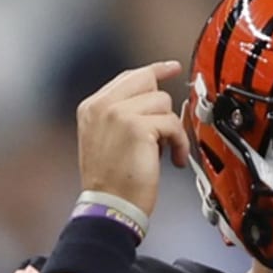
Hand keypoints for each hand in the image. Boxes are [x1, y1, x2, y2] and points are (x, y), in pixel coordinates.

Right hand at [75, 61, 189, 217]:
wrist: (110, 205)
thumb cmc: (112, 183)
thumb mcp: (107, 140)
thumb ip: (122, 116)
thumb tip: (153, 104)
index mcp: (92, 107)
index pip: (127, 77)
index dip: (153, 71)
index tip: (171, 67)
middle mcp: (102, 106)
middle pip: (147, 81)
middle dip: (164, 105)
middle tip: (173, 122)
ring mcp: (118, 114)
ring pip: (163, 102)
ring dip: (172, 129)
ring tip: (166, 153)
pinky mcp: (138, 127)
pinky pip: (172, 123)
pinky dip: (180, 143)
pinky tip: (174, 159)